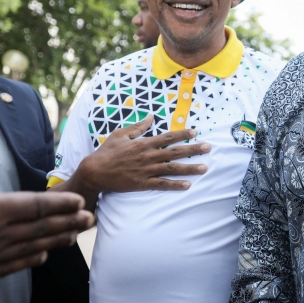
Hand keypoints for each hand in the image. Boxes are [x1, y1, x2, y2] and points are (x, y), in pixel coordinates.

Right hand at [0, 118, 93, 302]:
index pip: (36, 207)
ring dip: (55, 241)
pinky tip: (39, 258)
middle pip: (40, 229)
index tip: (83, 201)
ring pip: (30, 249)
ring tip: (76, 237)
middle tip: (93, 219)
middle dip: (67, 222)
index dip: (61, 204)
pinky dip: (30, 260)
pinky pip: (11, 268)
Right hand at [60, 117, 209, 207]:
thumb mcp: (121, 134)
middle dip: (193, 150)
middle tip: (209, 148)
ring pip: (172, 169)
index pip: (168, 137)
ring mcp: (146, 170)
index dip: (183, 134)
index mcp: (143, 143)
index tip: (196, 132)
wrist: (95, 171)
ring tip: (205, 168)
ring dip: (189, 169)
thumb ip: (138, 126)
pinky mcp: (142, 183)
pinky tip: (187, 186)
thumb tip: (151, 116)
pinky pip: (162, 184)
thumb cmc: (107, 151)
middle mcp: (147, 156)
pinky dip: (175, 185)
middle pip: (175, 152)